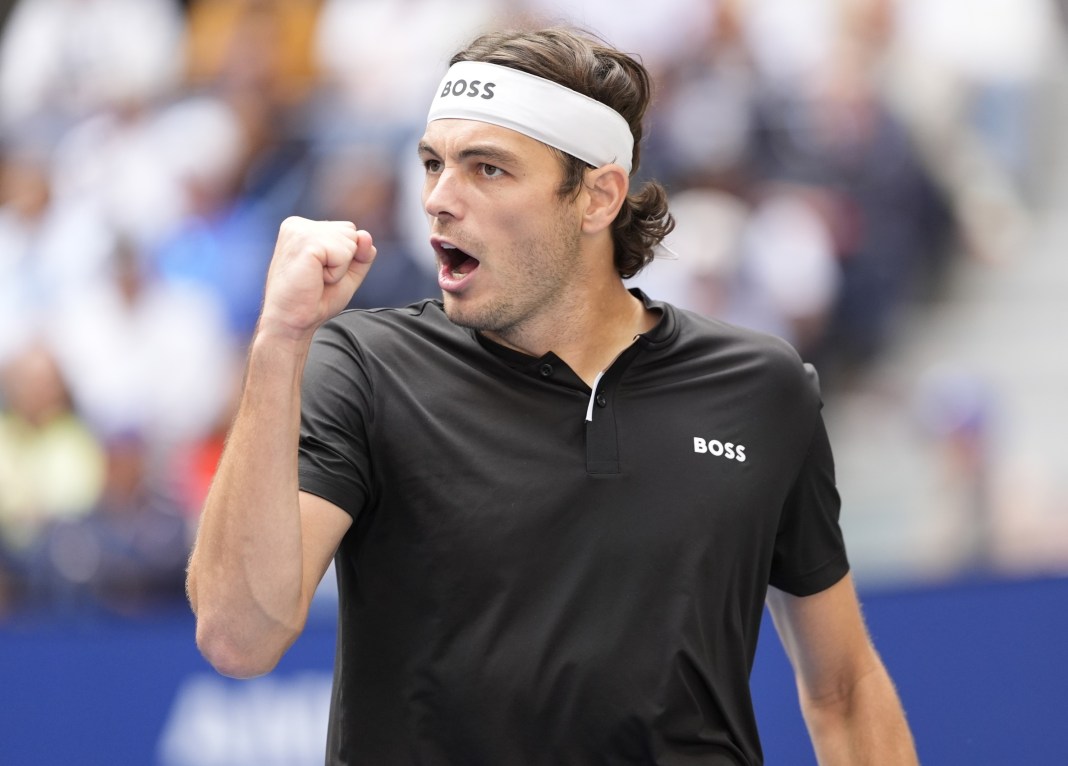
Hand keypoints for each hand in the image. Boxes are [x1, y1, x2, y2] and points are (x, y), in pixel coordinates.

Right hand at [258, 217, 376, 341]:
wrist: (291, 322)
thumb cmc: (313, 300)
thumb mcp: (346, 273)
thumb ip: (360, 253)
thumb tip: (365, 235)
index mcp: (303, 227)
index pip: (348, 230)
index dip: (345, 258)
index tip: (319, 273)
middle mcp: (298, 224)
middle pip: (351, 232)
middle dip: (344, 260)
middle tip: (318, 278)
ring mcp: (300, 231)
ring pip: (350, 241)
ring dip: (340, 268)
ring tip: (316, 278)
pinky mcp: (305, 242)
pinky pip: (344, 253)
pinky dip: (337, 273)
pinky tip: (316, 279)